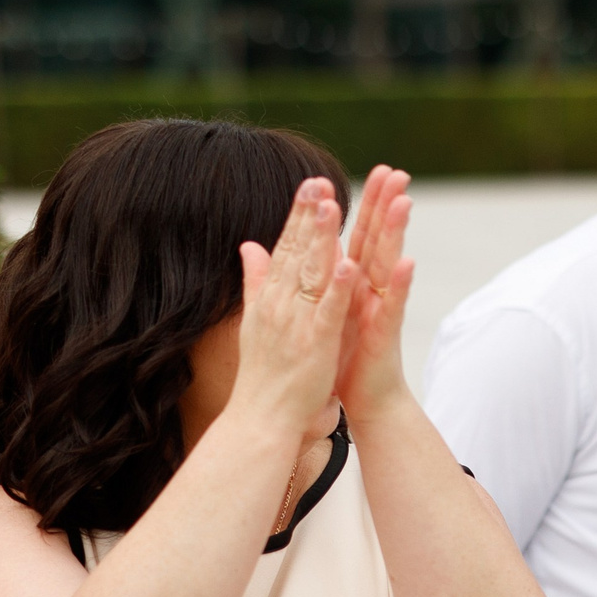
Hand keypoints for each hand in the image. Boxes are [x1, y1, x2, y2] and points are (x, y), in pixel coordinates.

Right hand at [227, 178, 356, 439]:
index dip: (298, 215)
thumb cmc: (265, 370)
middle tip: (318, 179)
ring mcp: (297, 321)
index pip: (285, 247)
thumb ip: (256, 279)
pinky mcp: (315, 342)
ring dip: (321, 238)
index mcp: (272, 296)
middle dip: (307, 215)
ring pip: (311, 272)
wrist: (261, 416)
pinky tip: (347, 262)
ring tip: (332, 205)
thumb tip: (248, 245)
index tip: (310, 183)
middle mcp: (280, 302)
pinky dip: (336, 287)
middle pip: (296, 251)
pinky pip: (328, 310)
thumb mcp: (257, 317)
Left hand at [335, 165, 416, 418]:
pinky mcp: (385, 332)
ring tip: (404, 201)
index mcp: (352, 284)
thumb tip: (308, 253)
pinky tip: (407, 261)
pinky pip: (393, 304)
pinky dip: (400, 284)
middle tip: (393, 171)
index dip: (361, 204)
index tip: (368, 171)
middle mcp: (371, 291)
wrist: (364, 402)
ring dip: (397, 233)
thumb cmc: (344, 359)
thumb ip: (317, 279)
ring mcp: (380, 309)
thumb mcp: (324, 313)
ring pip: (389, 263)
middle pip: (378, 240)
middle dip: (385, 205)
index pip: (357, 235)